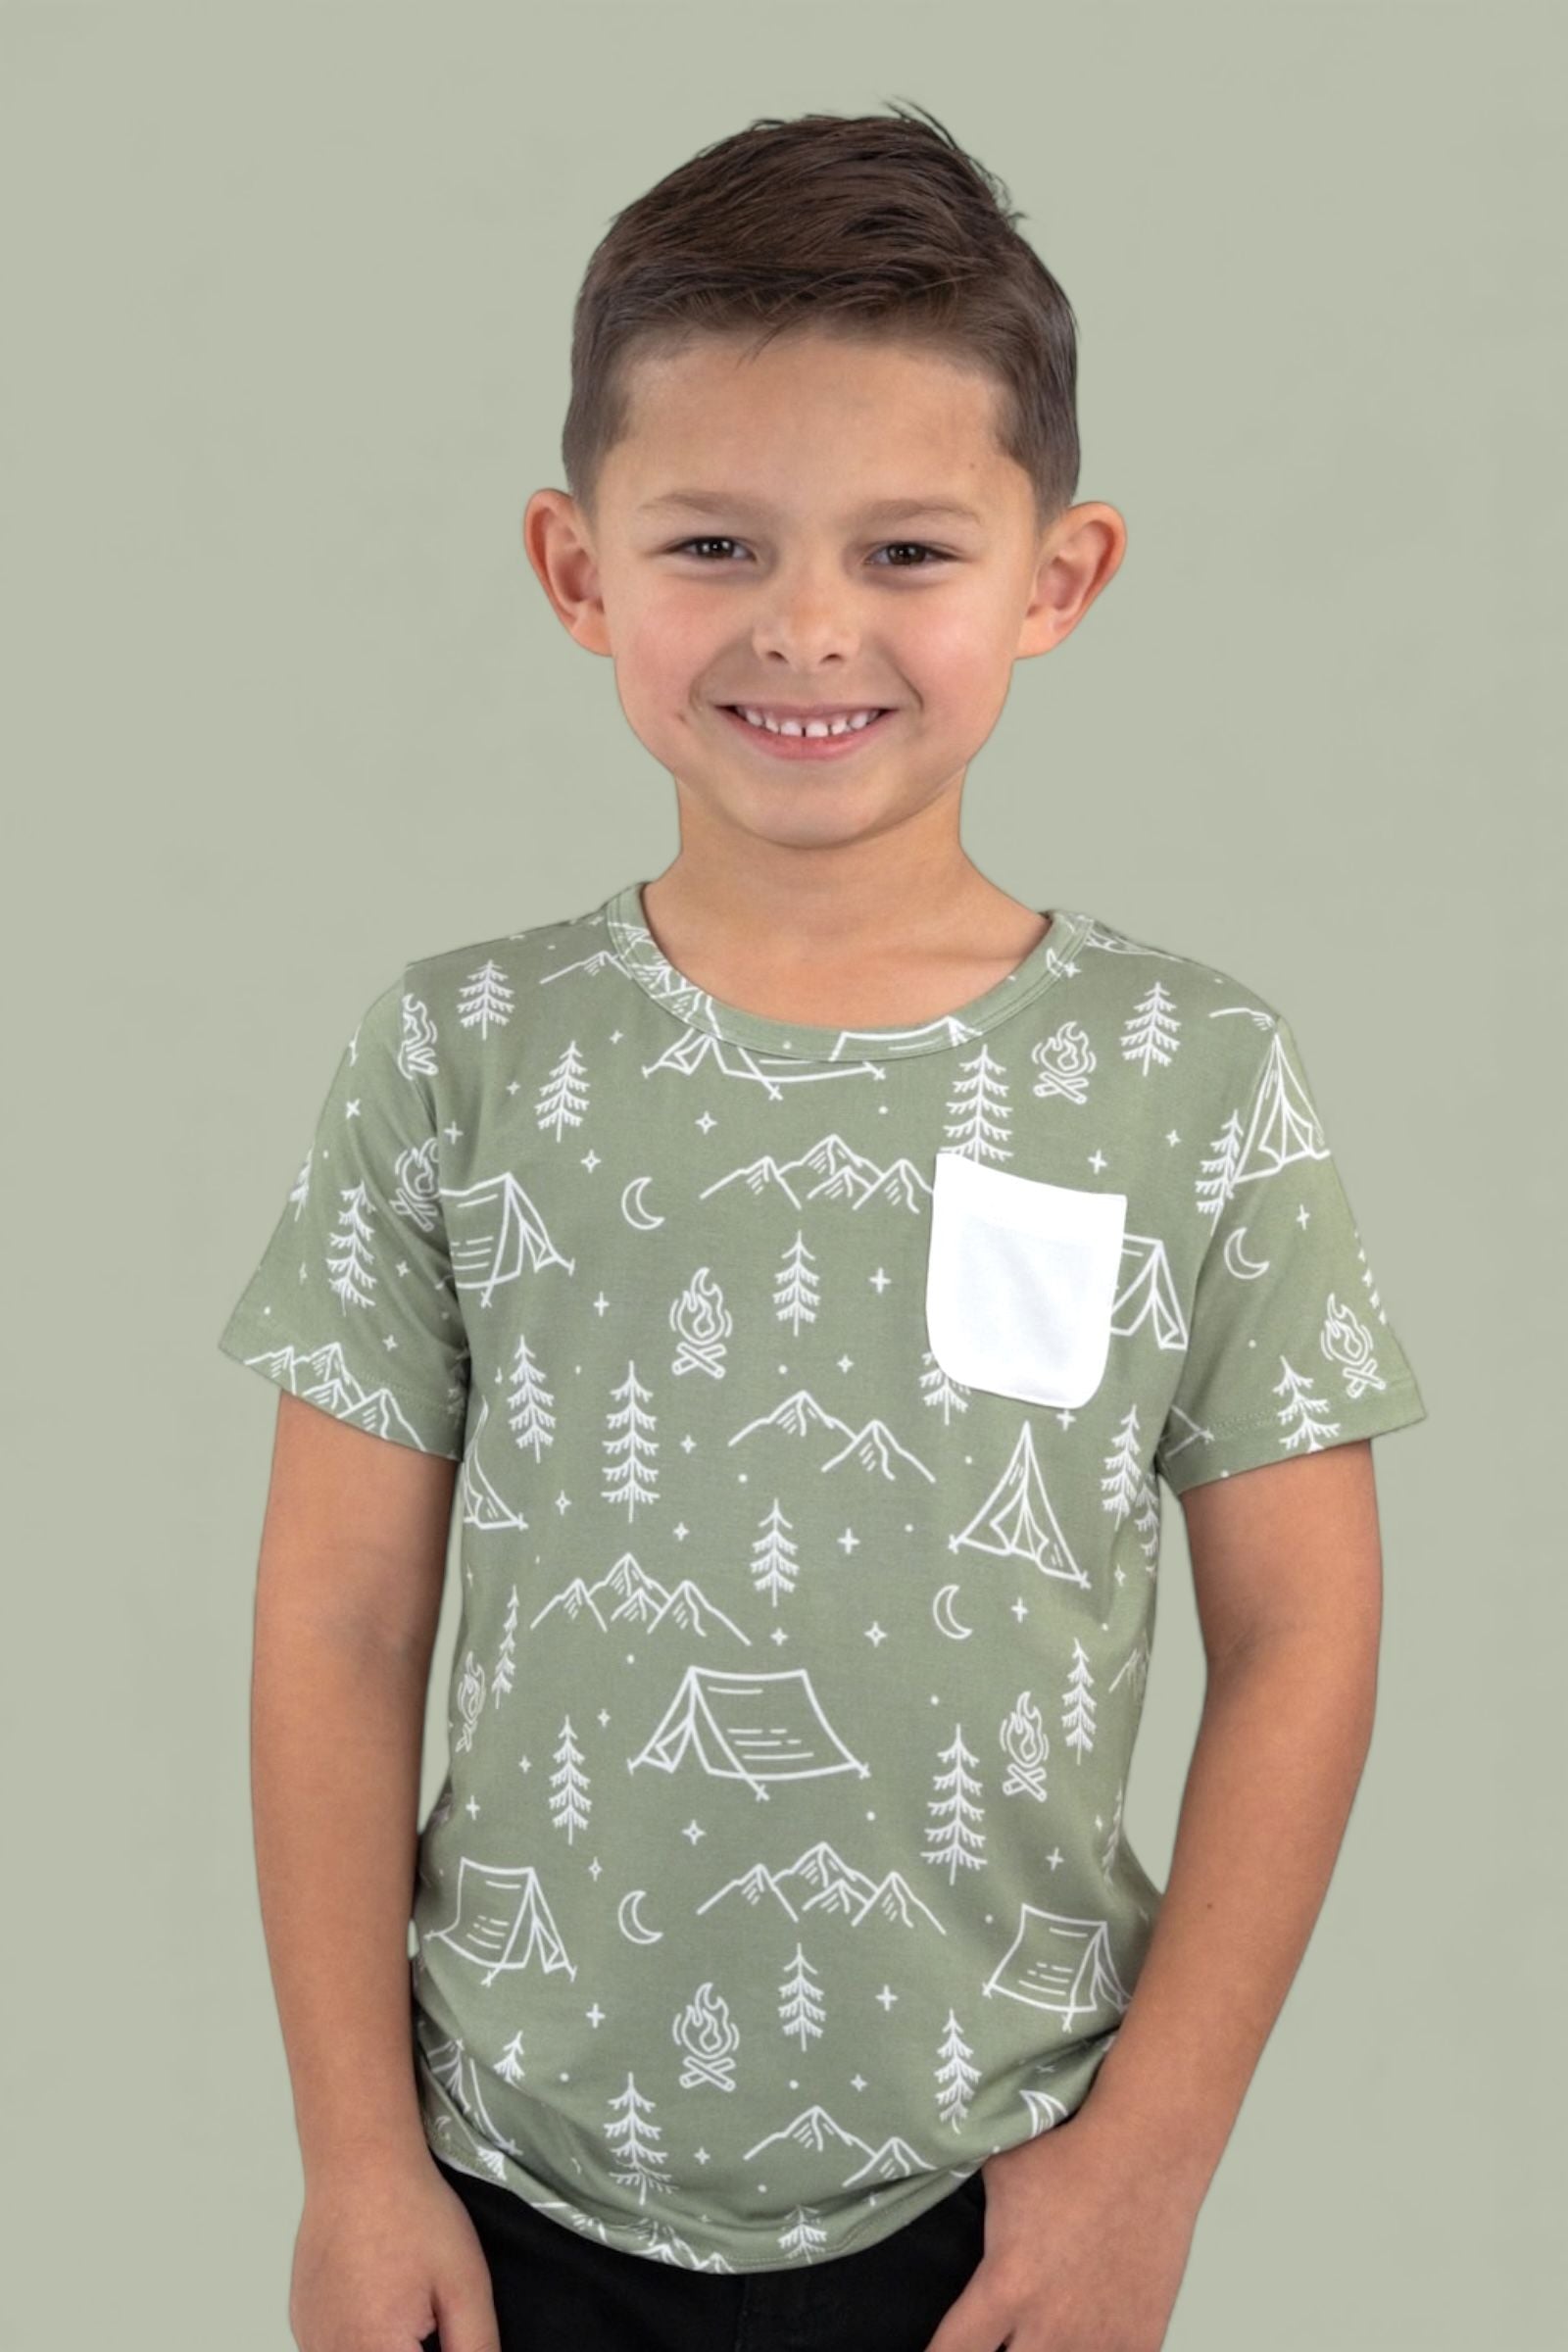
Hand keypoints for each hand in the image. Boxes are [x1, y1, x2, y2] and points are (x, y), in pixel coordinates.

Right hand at [288, 2149, 497, 2351]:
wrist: (360, 2161)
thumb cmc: (414, 2214)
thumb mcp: (466, 2286)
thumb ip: (474, 2350)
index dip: (441, 2350)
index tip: (446, 2330)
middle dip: (413, 2346)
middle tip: (428, 2313)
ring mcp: (310, 2340)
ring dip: (387, 2344)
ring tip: (405, 2299)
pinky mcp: (300, 2322)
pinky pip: (333, 2349)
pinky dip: (359, 2339)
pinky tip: (379, 2302)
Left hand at [919, 2117, 1204, 2351]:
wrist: (1148, 2150)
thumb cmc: (1068, 2153)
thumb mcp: (997, 2175)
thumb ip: (967, 2216)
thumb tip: (930, 2206)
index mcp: (1006, 2287)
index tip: (940, 2347)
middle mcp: (1049, 2326)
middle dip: (994, 2351)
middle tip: (994, 2332)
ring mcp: (1099, 2341)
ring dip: (1040, 2348)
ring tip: (1037, 2327)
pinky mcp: (1139, 2341)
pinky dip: (1088, 2349)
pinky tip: (1082, 2332)